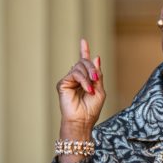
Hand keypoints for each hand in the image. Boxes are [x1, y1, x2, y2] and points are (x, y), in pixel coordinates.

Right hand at [56, 39, 105, 162]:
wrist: (83, 121)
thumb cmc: (92, 109)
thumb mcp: (100, 90)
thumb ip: (98, 75)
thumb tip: (96, 58)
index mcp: (85, 79)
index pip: (83, 63)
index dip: (83, 51)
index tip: (83, 41)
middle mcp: (76, 78)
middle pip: (83, 62)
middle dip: (92, 68)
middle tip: (96, 78)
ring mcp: (68, 80)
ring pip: (79, 67)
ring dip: (89, 75)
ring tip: (92, 88)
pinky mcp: (62, 84)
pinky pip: (75, 74)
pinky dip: (83, 80)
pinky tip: (87, 89)